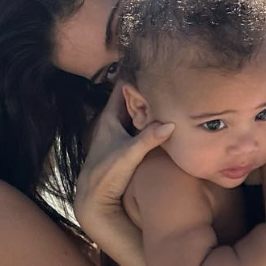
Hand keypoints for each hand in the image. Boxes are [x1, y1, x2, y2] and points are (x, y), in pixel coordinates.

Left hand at [74, 81, 173, 241]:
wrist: (95, 200)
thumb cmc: (106, 174)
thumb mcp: (129, 154)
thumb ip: (148, 138)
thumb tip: (171, 124)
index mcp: (109, 118)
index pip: (122, 88)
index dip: (135, 76)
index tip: (152, 66)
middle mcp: (112, 123)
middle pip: (130, 99)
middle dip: (145, 90)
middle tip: (167, 80)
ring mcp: (118, 134)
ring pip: (134, 114)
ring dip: (148, 107)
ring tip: (169, 96)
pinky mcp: (124, 146)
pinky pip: (138, 127)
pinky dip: (148, 121)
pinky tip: (163, 121)